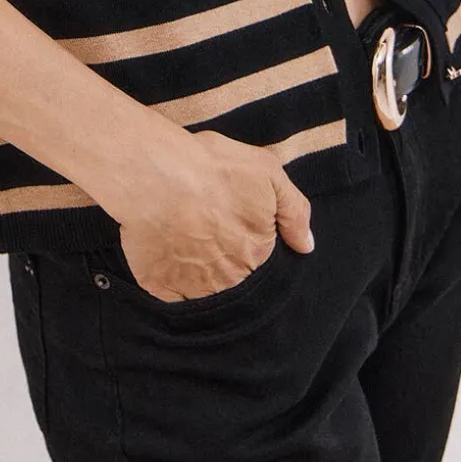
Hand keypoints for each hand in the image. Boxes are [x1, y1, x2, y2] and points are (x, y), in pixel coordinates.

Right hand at [113, 125, 313, 302]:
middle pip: (232, 277)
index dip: (246, 241)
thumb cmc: (210, 169)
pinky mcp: (158, 286)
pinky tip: (164, 251)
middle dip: (223, 258)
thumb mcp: (266, 172)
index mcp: (255, 255)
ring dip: (197, 271)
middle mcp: (227, 280)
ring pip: (201, 289)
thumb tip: (306, 245)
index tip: (232, 223)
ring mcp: (191, 288)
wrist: (154, 175)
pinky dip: (168, 277)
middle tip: (206, 226)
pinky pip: (169, 292)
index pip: (259, 261)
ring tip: (184, 237)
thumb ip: (294, 210)